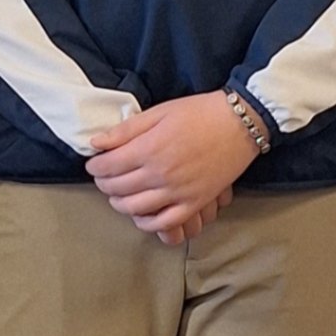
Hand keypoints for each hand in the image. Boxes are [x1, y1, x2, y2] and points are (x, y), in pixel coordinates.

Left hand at [86, 93, 260, 237]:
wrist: (240, 123)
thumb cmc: (200, 113)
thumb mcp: (159, 112)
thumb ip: (126, 130)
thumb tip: (96, 143)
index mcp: (149, 149)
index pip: (107, 166)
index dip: (95, 166)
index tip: (95, 163)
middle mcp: (160, 174)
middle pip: (117, 188)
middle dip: (104, 184)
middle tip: (104, 177)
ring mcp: (178, 192)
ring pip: (135, 208)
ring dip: (120, 203)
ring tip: (118, 195)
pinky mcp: (195, 202)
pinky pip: (165, 222)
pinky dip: (147, 223)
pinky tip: (141, 215)